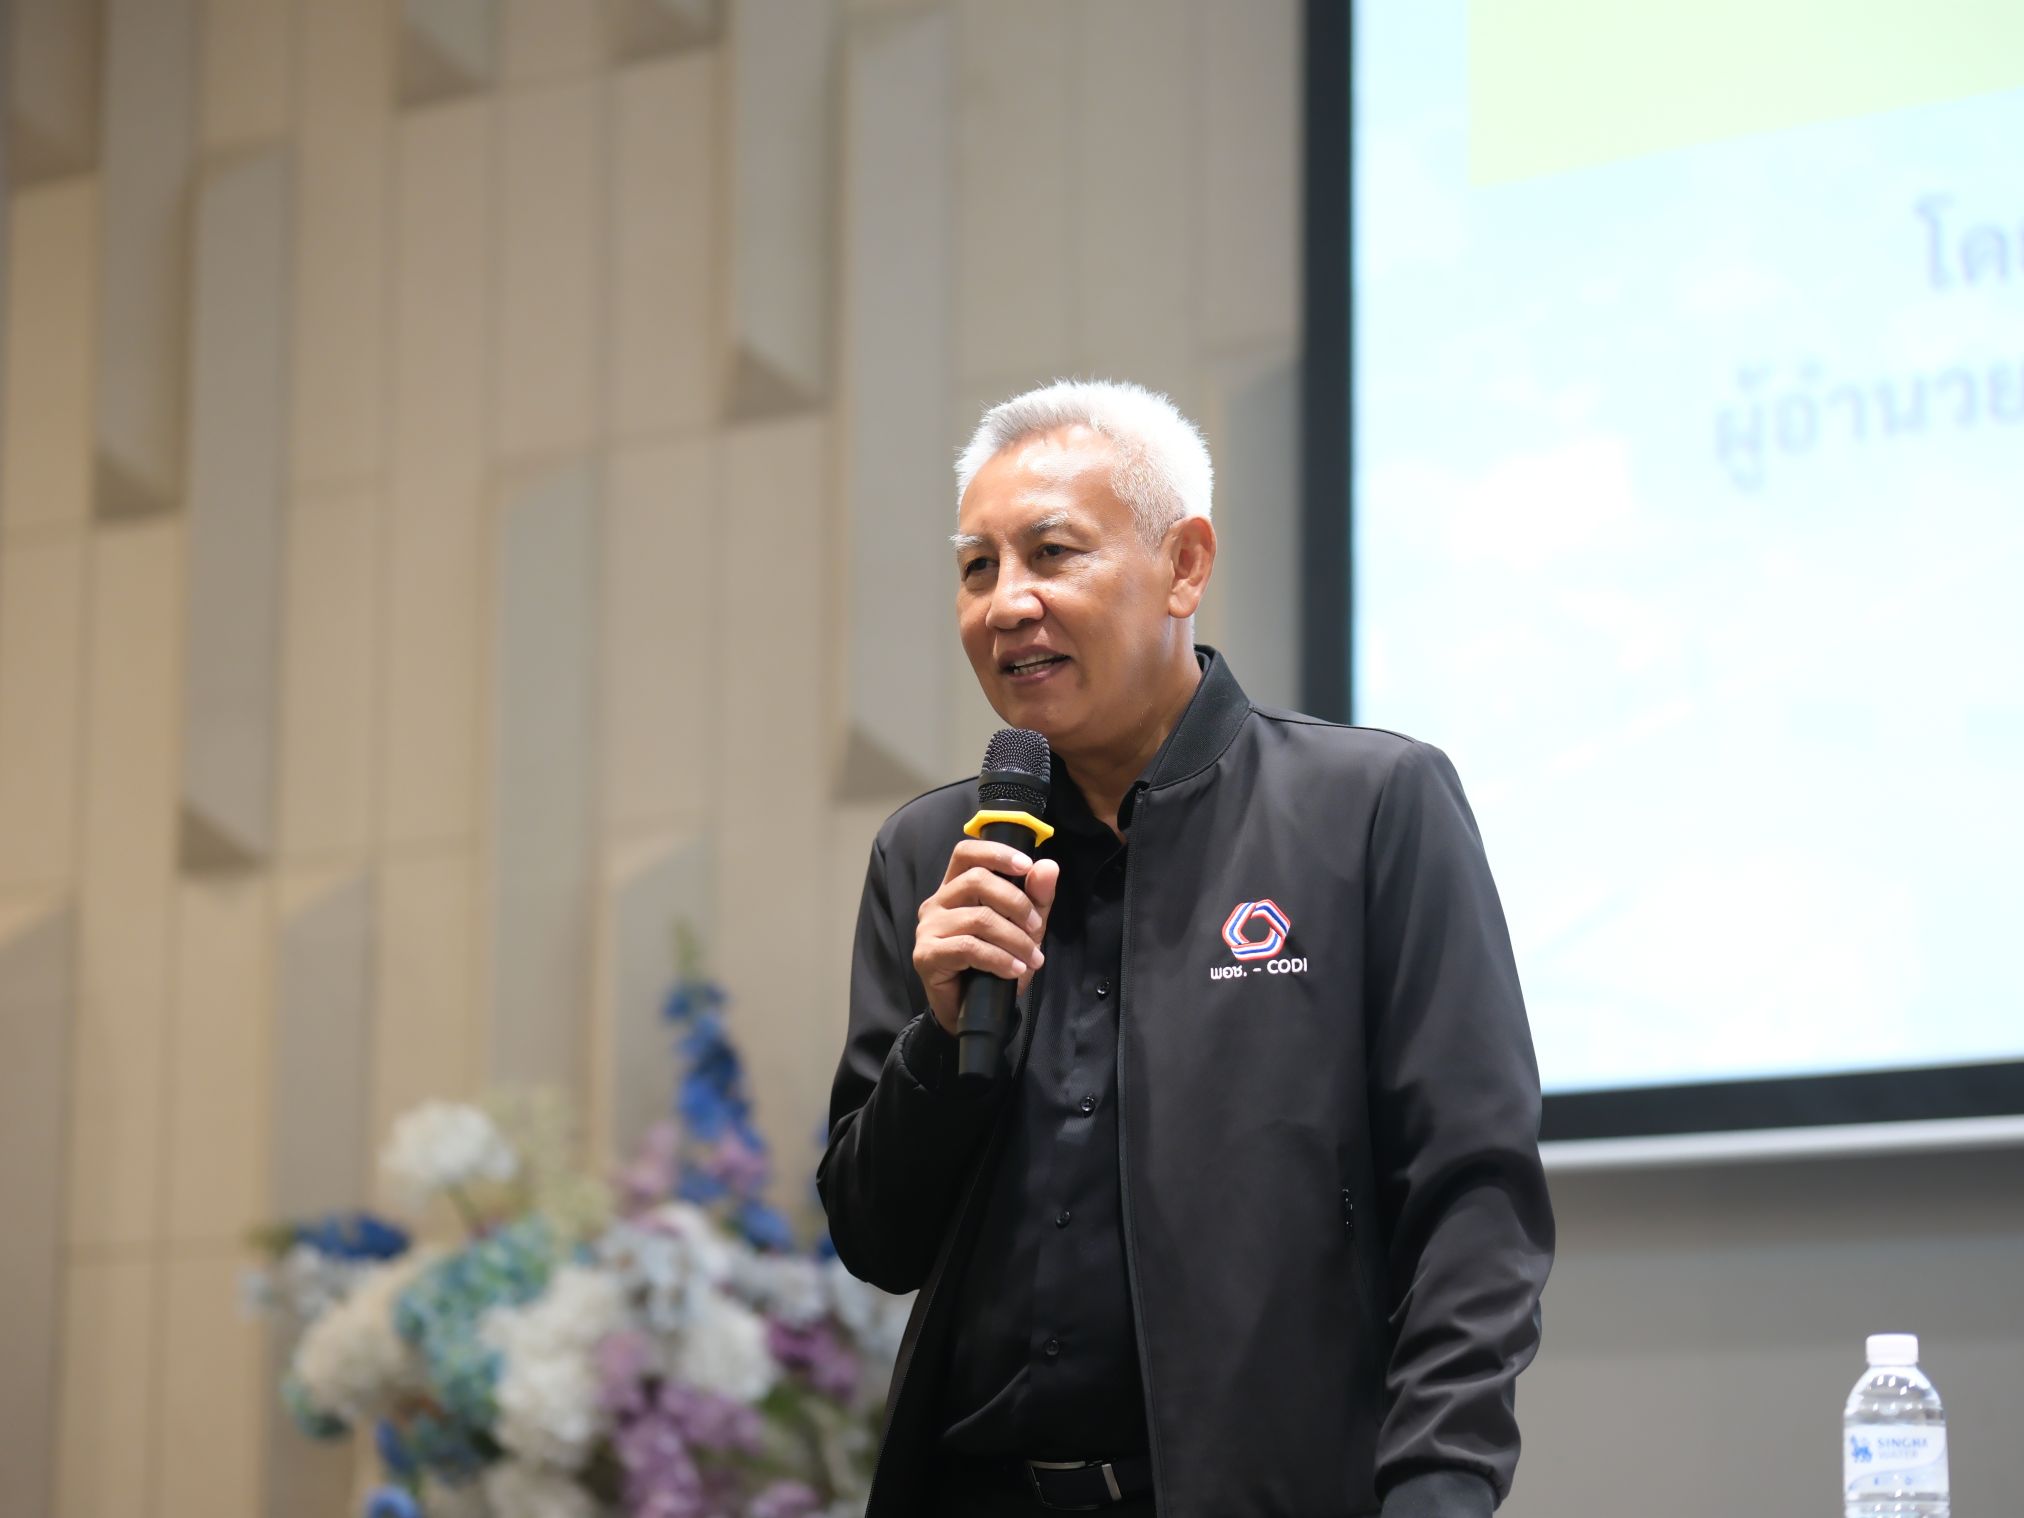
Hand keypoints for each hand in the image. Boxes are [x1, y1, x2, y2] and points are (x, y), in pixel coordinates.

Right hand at [913, 840, 1060, 1035]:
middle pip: (977, 880)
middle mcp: (937, 903)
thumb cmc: (995, 965)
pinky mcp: (927, 955)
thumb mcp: (1024, 929)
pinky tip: (1015, 970)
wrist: (972, 1014)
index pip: (966, 853)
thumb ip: (1036, 899)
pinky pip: (969, 948)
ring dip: (1015, 939)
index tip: (1026, 866)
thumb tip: (1048, 867)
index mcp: (955, 888)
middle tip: (1037, 928)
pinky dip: (999, 959)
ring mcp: (928, 928)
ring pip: (978, 918)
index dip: (996, 853)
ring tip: (1032, 958)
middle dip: (1017, 903)